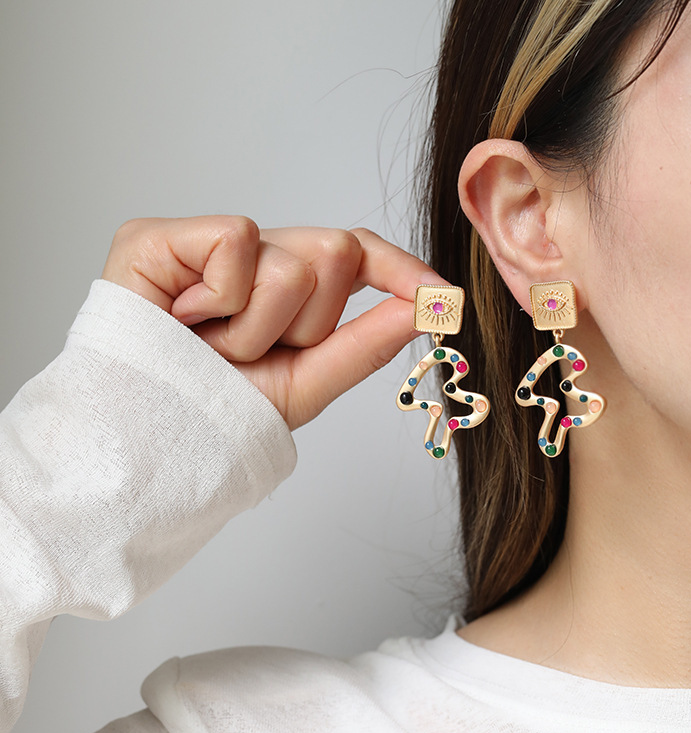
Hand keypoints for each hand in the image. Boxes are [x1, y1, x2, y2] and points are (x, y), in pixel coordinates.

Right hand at [101, 215, 444, 429]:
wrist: (149, 441)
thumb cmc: (220, 412)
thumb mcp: (309, 384)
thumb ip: (366, 343)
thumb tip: (426, 307)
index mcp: (288, 289)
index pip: (355, 254)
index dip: (399, 267)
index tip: (443, 296)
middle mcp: (254, 257)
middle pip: (336, 252)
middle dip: (307, 322)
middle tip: (253, 352)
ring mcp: (209, 244)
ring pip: (294, 259)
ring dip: (261, 328)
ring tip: (214, 347)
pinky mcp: (163, 235)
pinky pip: (238, 244)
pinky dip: (222, 301)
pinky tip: (185, 319)